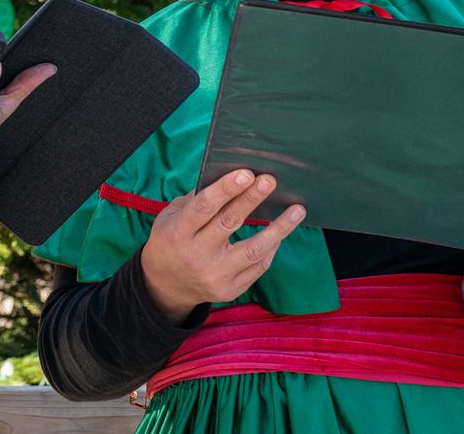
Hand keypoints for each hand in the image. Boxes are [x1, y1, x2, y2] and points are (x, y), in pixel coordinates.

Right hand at [139, 168, 305, 322]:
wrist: (166, 285)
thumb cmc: (171, 239)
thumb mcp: (171, 216)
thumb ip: (197, 199)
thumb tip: (233, 178)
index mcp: (177, 232)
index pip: (204, 207)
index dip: (226, 189)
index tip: (247, 173)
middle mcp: (196, 255)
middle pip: (229, 223)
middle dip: (251, 199)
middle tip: (270, 180)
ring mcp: (214, 276)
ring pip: (253, 250)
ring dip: (279, 229)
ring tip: (297, 210)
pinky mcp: (229, 290)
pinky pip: (257, 267)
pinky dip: (271, 247)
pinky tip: (280, 231)